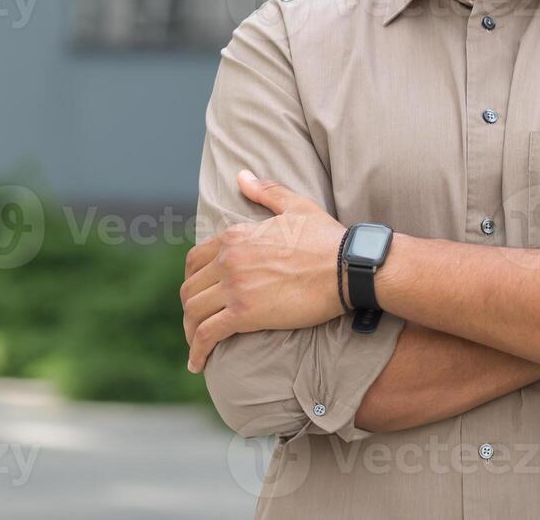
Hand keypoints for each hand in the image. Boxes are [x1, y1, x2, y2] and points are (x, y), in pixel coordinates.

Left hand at [181, 169, 347, 372]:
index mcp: (236, 236)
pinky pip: (207, 335)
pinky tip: (197, 364)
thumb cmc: (328, 238)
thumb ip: (266, 192)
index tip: (201, 293)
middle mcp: (229, 260)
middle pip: (190, 288)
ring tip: (198, 344)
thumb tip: (241, 175)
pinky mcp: (244, 314)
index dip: (194, 279)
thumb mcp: (296, 207)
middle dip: (191, 307)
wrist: (348, 267)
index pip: (196, 260)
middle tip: (199, 322)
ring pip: (193, 312)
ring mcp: (235, 287)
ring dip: (191, 331)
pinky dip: (197, 351)